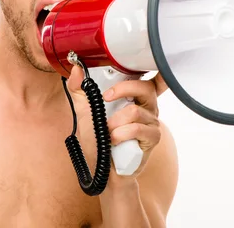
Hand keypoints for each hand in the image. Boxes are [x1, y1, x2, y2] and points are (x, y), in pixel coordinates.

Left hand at [66, 67, 168, 181]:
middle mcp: (147, 107)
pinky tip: (114, 141)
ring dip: (114, 122)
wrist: (101, 169)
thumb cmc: (96, 139)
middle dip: (122, 90)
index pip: (153, 78)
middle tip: (105, 98)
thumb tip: (76, 68)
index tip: (139, 65)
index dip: (157, 70)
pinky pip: (137, 129)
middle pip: (145, 87)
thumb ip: (79, 89)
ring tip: (107, 131)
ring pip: (135, 111)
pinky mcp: (152, 138)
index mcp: (135, 97)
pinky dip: (120, 134)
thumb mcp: (84, 111)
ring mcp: (151, 123)